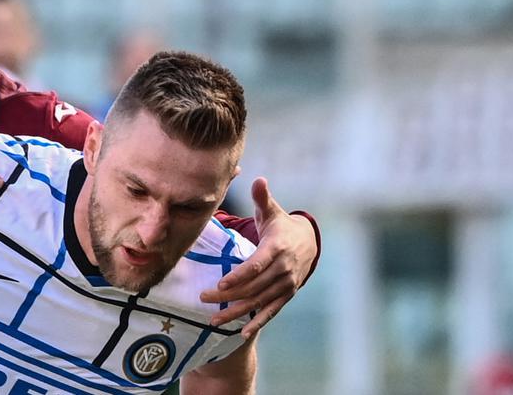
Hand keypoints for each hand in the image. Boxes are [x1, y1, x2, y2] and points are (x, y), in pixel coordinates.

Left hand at [201, 177, 316, 338]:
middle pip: (253, 286)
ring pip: (259, 301)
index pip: (255, 266)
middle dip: (228, 295)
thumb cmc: (282, 225)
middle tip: (203, 298)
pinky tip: (241, 333)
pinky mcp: (286, 294)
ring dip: (237, 312)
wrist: (309, 243)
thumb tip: (257, 179)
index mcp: (276, 248)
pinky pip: (271, 311)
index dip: (238, 276)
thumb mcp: (273, 211)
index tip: (220, 285)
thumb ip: (262, 198)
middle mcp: (282, 269)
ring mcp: (286, 284)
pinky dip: (258, 322)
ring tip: (214, 320)